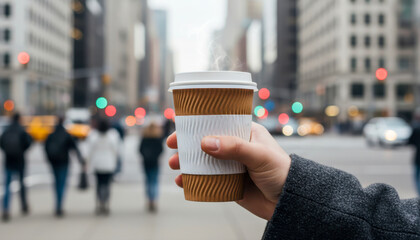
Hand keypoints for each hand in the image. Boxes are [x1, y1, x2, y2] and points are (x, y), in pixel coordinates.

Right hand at [167, 122, 290, 219]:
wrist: (289, 202)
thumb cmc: (281, 172)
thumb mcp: (259, 155)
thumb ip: (234, 148)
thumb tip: (205, 143)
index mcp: (245, 133)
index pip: (218, 123)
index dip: (198, 124)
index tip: (181, 127)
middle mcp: (236, 147)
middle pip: (206, 142)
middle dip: (187, 145)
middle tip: (172, 147)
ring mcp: (231, 165)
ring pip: (204, 161)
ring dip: (187, 163)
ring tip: (174, 167)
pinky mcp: (228, 183)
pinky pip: (207, 180)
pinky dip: (194, 180)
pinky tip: (183, 182)